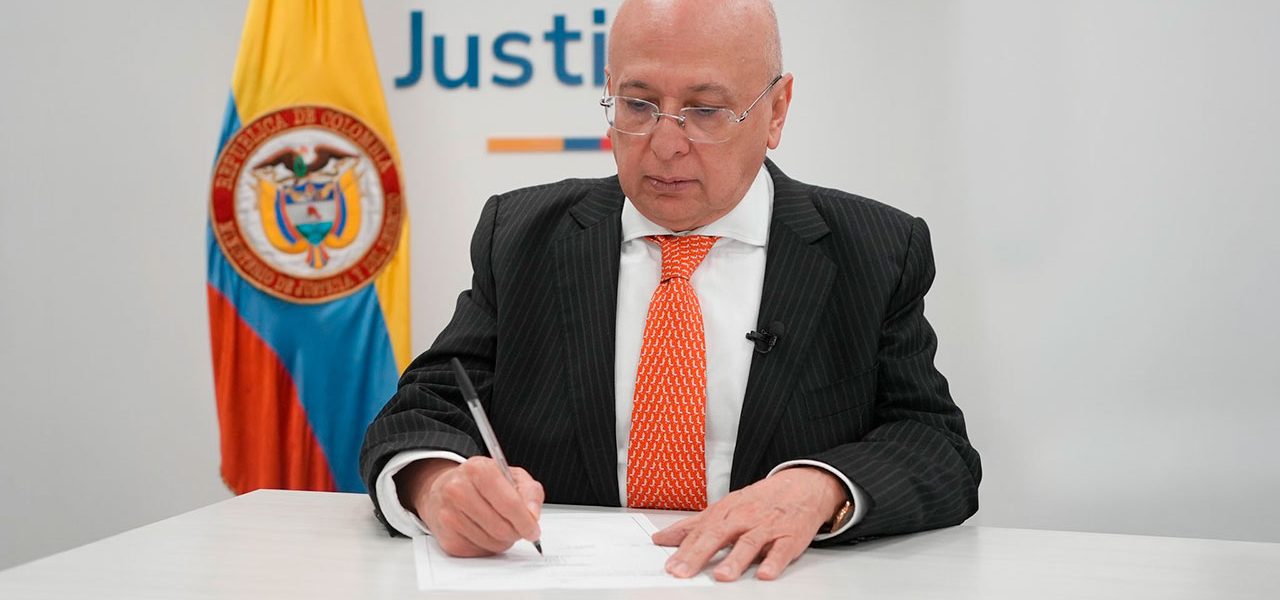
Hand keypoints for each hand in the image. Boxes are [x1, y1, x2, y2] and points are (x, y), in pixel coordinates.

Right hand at [395, 457, 544, 556]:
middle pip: (501, 527)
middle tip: (519, 529)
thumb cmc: (480, 482)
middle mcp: (458, 490)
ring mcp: (449, 515)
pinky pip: (479, 551)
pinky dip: (488, 546)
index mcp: (478, 470)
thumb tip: (533, 516)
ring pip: (491, 542)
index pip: (509, 503)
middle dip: (516, 532)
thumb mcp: (511, 476)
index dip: (526, 521)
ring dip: (503, 540)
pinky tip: (484, 531)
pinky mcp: (447, 537)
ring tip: (499, 526)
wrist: (445, 489)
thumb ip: (530, 492)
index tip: (534, 530)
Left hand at [651, 467, 846, 580]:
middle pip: (719, 535)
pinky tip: (765, 573)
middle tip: (684, 571)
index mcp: (726, 511)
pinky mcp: (790, 537)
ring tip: (722, 575)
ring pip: (749, 542)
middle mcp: (745, 517)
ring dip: (735, 559)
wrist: (803, 486)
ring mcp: (768, 527)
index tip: (670, 565)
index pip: (701, 531)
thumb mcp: (725, 507)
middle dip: (700, 554)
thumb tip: (663, 538)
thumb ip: (693, 525)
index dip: (684, 549)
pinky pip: (782, 550)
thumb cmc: (761, 500)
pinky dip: (774, 562)